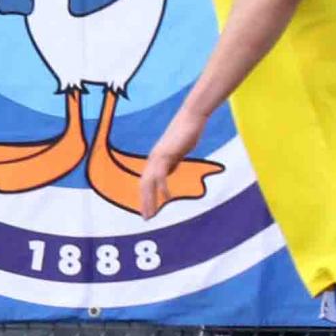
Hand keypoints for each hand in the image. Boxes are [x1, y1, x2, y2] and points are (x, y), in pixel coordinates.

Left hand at [138, 105, 207, 219]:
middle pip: (143, 184)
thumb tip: (168, 173)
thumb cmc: (187, 132)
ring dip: (149, 200)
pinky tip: (167, 198)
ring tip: (151, 214)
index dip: (146, 197)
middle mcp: (153, 158)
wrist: (191, 117)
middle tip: (146, 218)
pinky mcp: (166, 154)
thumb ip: (172, 163)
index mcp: (155, 159)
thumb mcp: (178, 152)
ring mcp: (158, 156)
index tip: (148, 210)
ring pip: (148, 182)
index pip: (146, 182)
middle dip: (144, 203)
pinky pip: (161, 175)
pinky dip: (163, 188)